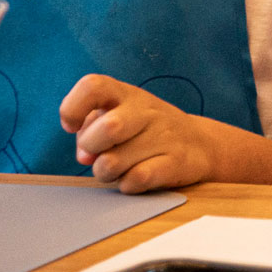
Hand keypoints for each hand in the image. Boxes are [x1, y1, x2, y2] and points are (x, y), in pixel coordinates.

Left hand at [60, 75, 220, 192]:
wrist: (199, 143)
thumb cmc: (144, 132)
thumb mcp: (116, 118)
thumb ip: (89, 132)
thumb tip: (85, 155)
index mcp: (126, 95)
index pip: (93, 86)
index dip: (73, 108)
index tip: (71, 126)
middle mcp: (146, 110)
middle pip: (108, 127)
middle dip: (91, 147)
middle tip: (97, 154)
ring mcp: (164, 135)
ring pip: (113, 162)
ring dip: (105, 173)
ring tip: (118, 168)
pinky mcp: (176, 162)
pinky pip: (136, 179)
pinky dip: (127, 184)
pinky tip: (135, 178)